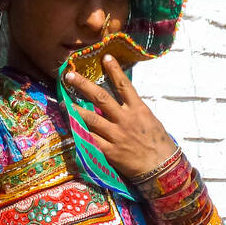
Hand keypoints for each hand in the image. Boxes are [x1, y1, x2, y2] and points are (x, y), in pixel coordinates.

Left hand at [63, 54, 176, 178]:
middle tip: (69, 76)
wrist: (161, 168)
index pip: (124, 85)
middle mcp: (125, 119)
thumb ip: (134, 109)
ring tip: (64, 102)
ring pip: (92, 119)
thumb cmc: (158, 143)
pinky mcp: (110, 152)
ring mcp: (116, 135)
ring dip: (76, 110)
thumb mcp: (150, 120)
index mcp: (137, 109)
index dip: (114, 70)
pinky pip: (91, 141)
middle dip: (84, 85)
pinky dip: (80, 134)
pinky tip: (70, 128)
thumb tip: (122, 100)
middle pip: (101, 98)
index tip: (104, 57)